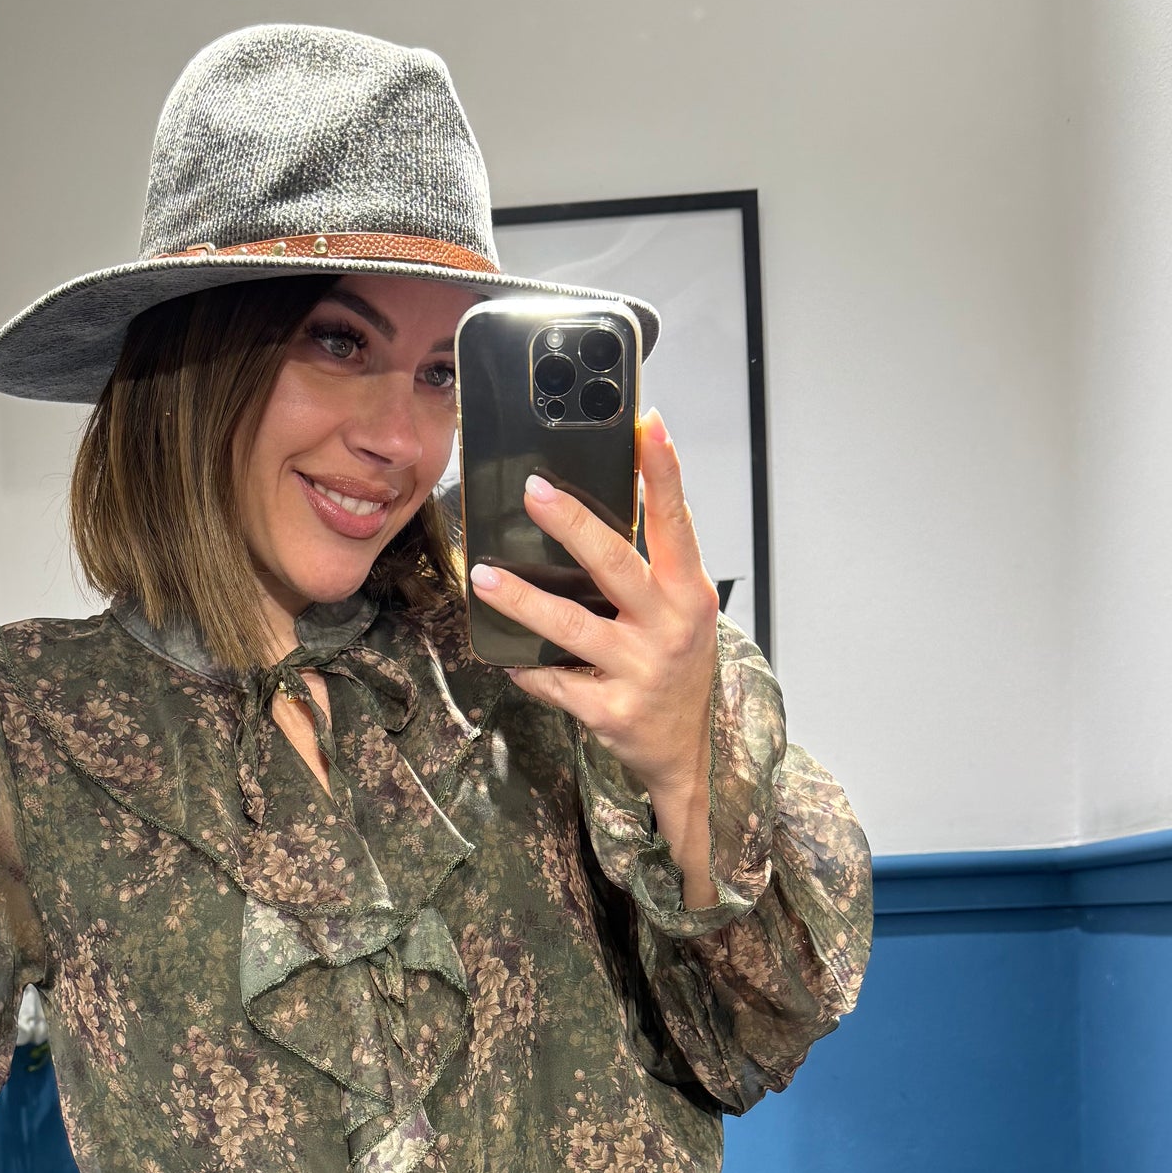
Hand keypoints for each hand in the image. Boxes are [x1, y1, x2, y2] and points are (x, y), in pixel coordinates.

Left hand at [469, 410, 720, 908]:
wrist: (686, 750)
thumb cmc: (675, 663)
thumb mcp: (681, 608)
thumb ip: (654, 562)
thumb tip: (604, 498)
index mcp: (688, 590)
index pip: (676, 520)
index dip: (662, 470)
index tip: (646, 422)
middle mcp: (668, 626)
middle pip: (614, 564)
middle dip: (572, 523)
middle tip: (533, 489)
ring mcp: (639, 670)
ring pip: (571, 626)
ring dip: (522, 600)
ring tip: (483, 576)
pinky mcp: (609, 709)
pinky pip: (554, 681)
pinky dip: (525, 669)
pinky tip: (502, 656)